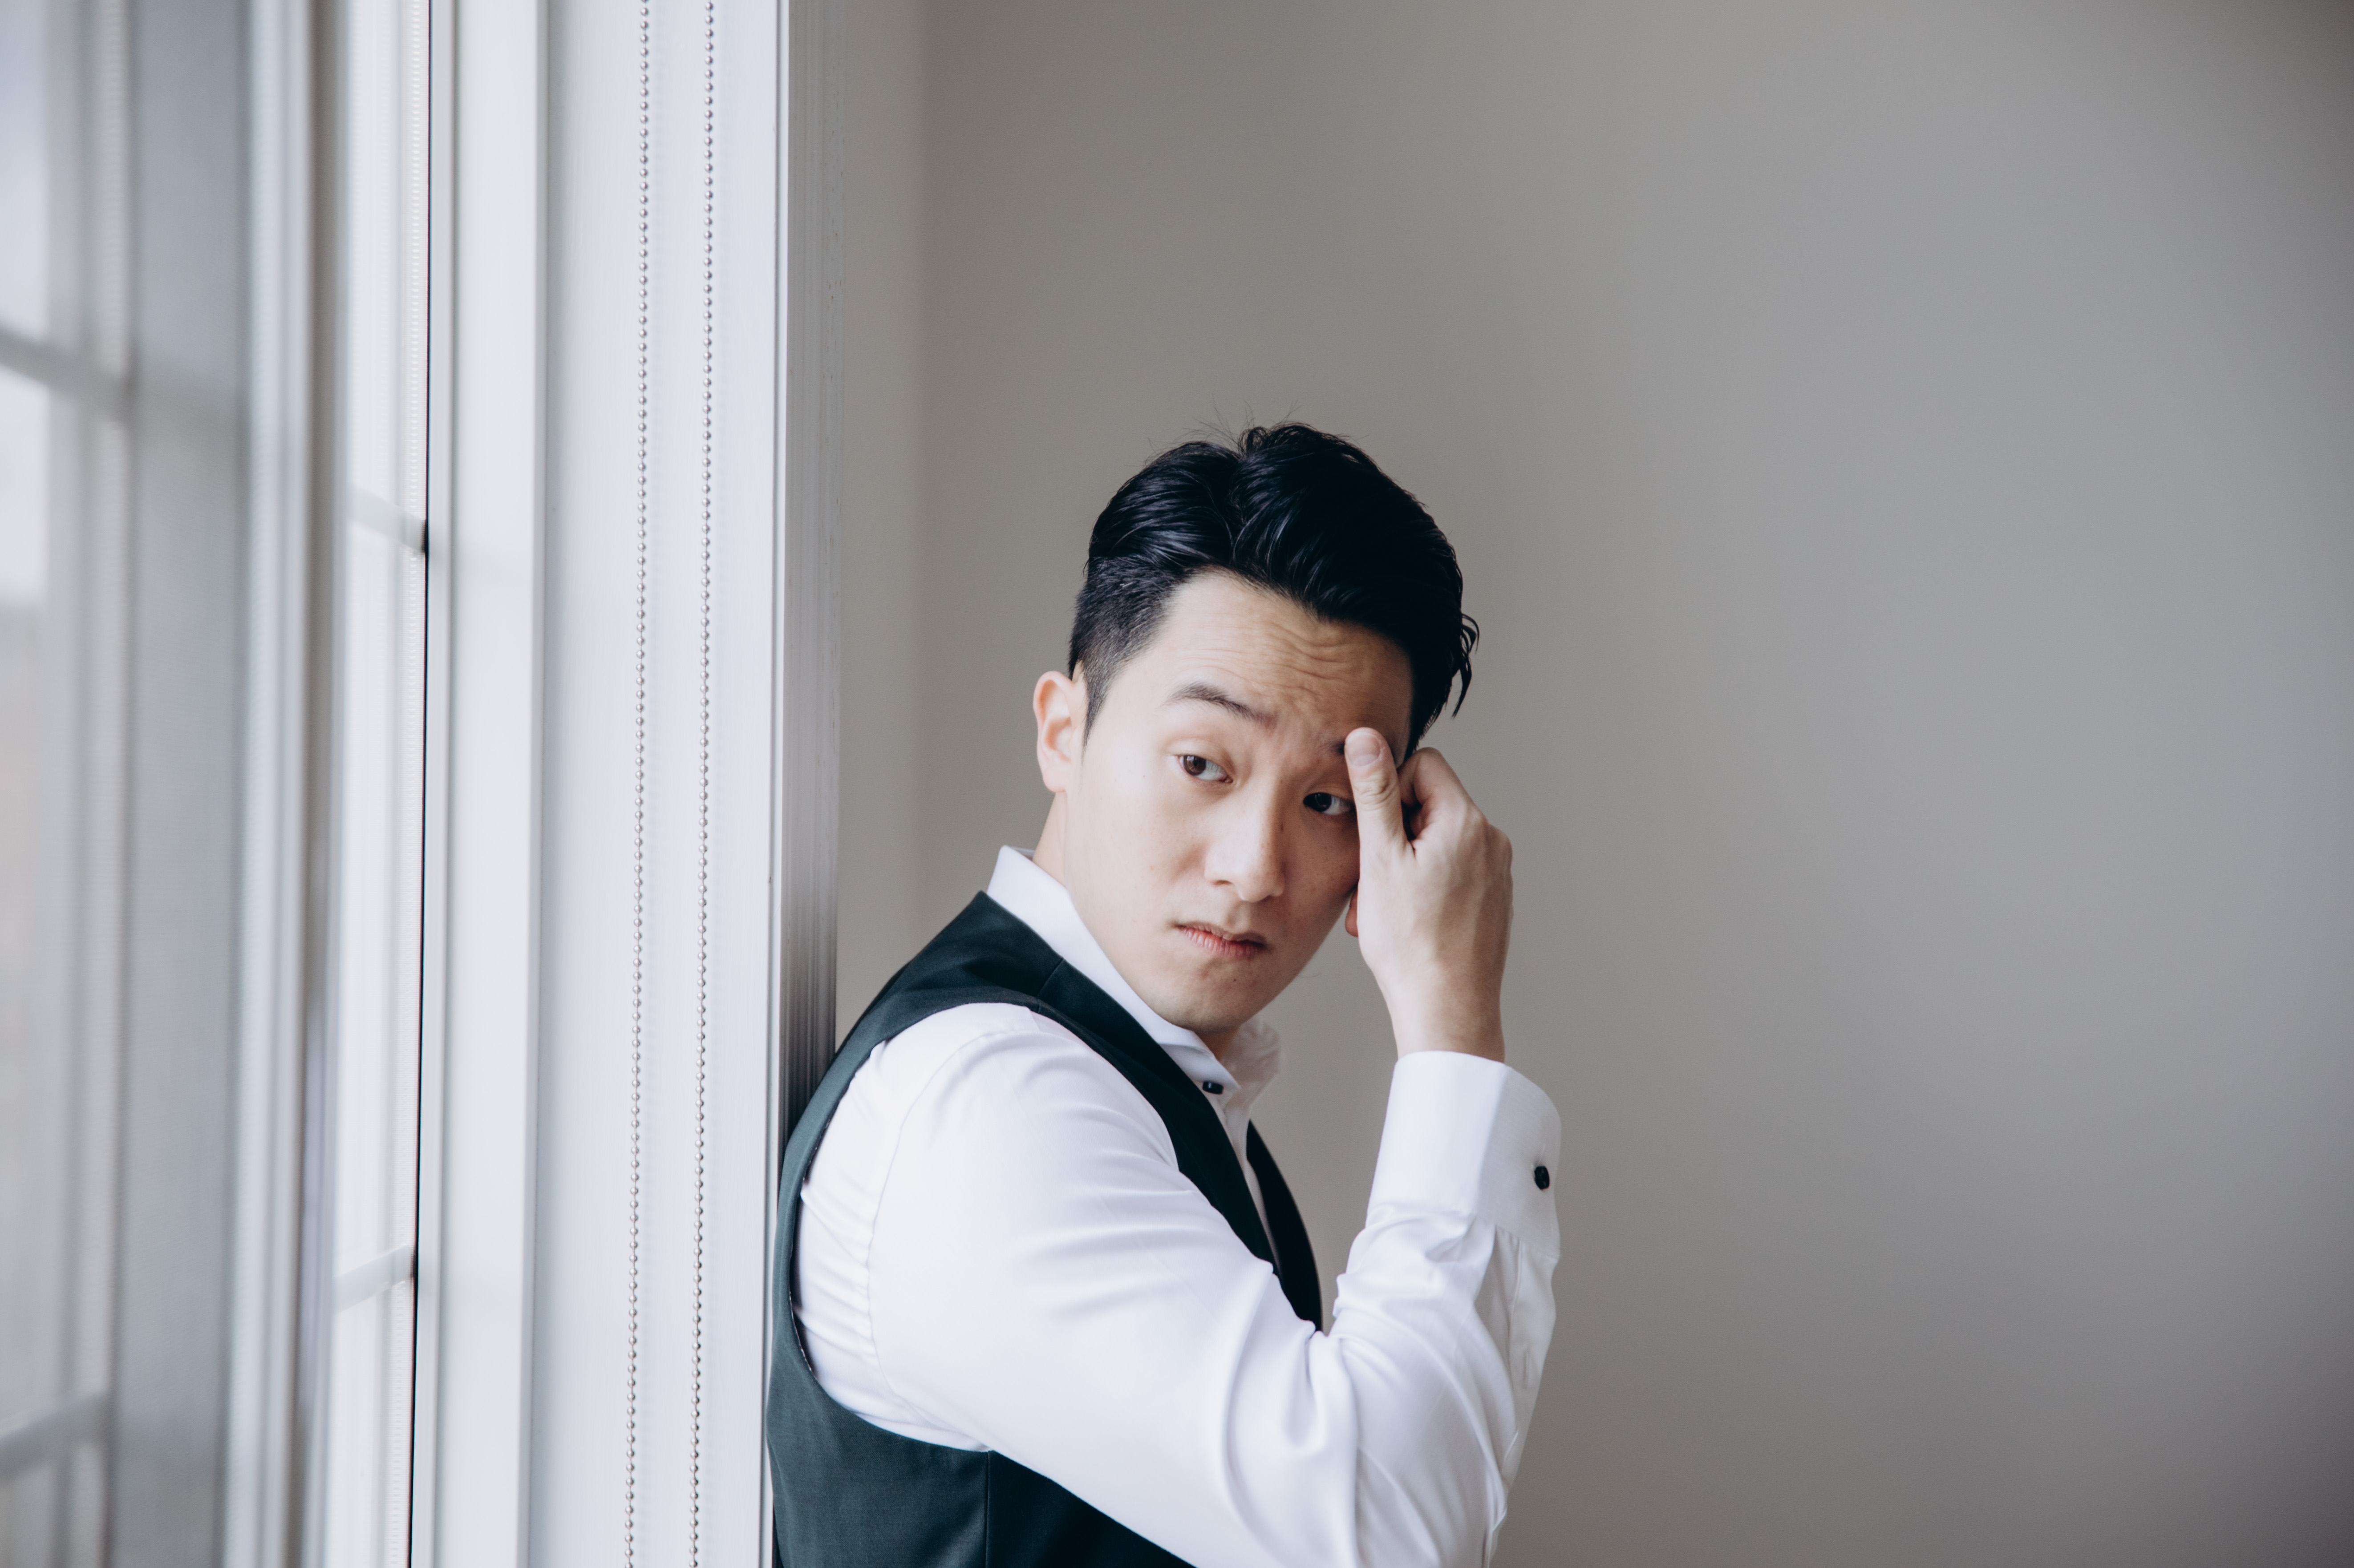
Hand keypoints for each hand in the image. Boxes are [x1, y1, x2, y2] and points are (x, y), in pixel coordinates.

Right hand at [1344, 728, 1512, 1060]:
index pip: (1424, 765)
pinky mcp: (1494, 901)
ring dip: (1401, 868)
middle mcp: (1491, 841)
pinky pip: (1452, 875)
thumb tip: (1366, 737)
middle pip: (1428, 807)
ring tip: (1382, 911)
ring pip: (1436, 845)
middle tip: (1370, 883)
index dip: (1388, 790)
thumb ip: (1375, 793)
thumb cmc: (1412, 943)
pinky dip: (1423, 890)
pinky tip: (1405, 924)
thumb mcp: (1380, 858)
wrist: (1449, 1010)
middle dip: (1391, 838)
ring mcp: (1497, 873)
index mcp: (1466, 823)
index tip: (1371, 832)